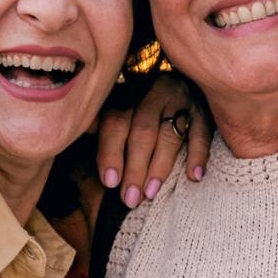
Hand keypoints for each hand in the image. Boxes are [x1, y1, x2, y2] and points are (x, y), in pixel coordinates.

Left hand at [96, 72, 210, 207]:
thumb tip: (71, 137)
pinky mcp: (206, 106)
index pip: (115, 121)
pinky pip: (203, 132)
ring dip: (160, 167)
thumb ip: (100, 125)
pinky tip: (194, 177)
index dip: (110, 152)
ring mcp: (182, 96)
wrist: (189, 78)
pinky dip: (198, 155)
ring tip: (151, 193)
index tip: (110, 182)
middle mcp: (154, 90)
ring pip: (170, 134)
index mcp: (128, 91)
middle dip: (134, 168)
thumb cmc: (141, 110)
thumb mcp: (119, 109)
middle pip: (142, 131)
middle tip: (130, 199)